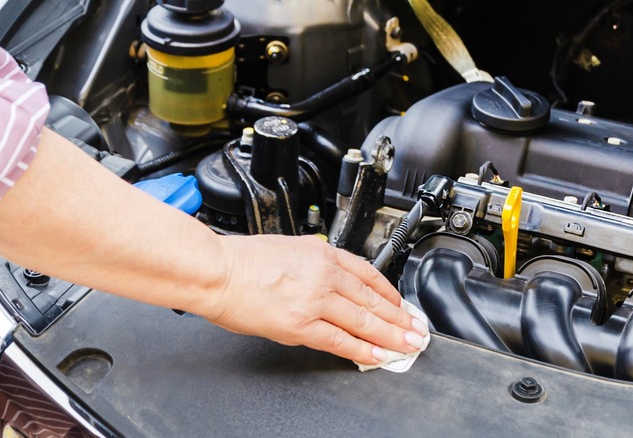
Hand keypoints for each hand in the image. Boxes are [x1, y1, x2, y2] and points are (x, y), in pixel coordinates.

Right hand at [198, 234, 427, 364]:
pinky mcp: (300, 325)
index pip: (369, 274)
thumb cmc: (244, 261)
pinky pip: (340, 340)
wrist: (216, 271)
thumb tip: (336, 281)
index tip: (402, 304)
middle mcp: (324, 274)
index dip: (391, 293)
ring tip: (408, 344)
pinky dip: (363, 348)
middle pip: (372, 299)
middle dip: (399, 317)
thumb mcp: (290, 248)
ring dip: (391, 334)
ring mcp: (314, 300)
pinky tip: (378, 354)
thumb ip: (317, 263)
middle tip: (416, 329)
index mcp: (322, 253)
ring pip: (363, 320)